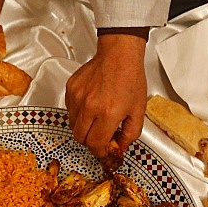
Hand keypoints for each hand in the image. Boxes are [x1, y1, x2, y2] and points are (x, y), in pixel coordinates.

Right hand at [65, 33, 147, 164]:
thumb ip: (130, 134)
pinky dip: (78, 114)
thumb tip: (120, 147)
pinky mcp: (71, 89)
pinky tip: (91, 106)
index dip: (100, 151)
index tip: (104, 150)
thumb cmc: (130, 77)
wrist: (119, 54)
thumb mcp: (138, 110)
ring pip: (72, 125)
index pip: (95, 144)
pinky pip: (69, 110)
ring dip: (84, 128)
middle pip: (80, 138)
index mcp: (108, 112)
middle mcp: (90, 106)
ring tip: (97, 119)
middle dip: (91, 142)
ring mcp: (77, 97)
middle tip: (101, 137)